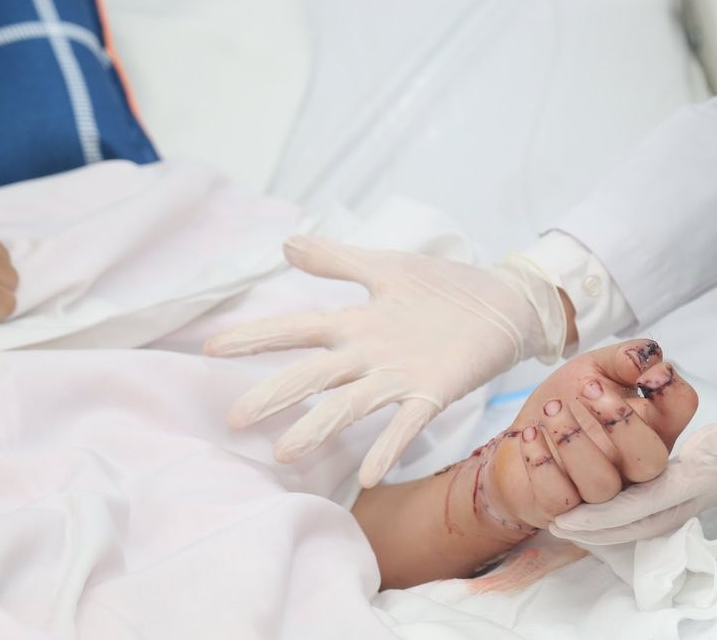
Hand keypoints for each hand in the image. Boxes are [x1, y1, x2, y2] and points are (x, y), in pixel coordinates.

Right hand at [203, 236, 568, 485]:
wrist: (506, 303)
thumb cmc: (444, 288)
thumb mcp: (387, 266)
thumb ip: (337, 259)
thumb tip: (286, 244)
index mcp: (357, 324)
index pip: (297, 329)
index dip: (257, 337)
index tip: (210, 346)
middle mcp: (370, 355)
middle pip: (313, 376)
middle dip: (274, 394)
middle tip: (235, 417)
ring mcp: (400, 377)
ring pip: (350, 405)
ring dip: (318, 427)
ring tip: (285, 450)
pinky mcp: (434, 392)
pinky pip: (407, 424)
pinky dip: (388, 446)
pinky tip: (368, 474)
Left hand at [483, 340, 697, 531]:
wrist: (524, 437)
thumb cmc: (570, 403)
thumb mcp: (595, 369)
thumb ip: (624, 358)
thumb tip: (644, 359)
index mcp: (653, 426)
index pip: (682, 410)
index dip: (670, 388)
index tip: (644, 373)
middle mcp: (635, 466)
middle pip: (652, 460)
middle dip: (622, 422)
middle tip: (589, 389)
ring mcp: (602, 495)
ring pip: (602, 483)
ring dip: (575, 441)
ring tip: (552, 409)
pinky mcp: (563, 511)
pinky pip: (559, 496)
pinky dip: (540, 462)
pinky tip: (530, 434)